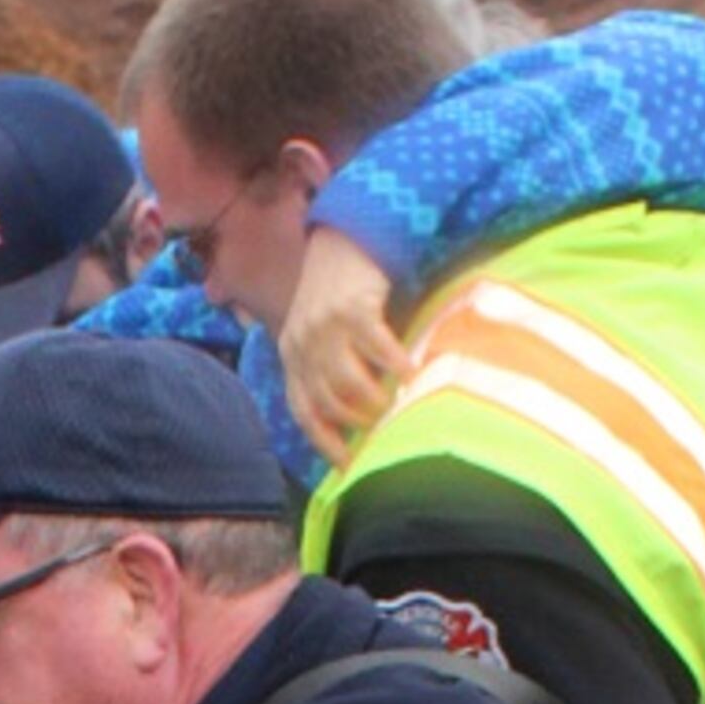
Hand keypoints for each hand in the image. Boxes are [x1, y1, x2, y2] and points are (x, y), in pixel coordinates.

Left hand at [279, 227, 409, 464]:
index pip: (303, 410)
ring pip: (348, 382)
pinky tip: (412, 373)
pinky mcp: (352, 308)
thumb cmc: (339, 293)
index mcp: (292, 354)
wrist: (344, 238)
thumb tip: (358, 415)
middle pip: (327, 401)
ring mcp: (325, 326)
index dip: (324, 441)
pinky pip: (376, 348)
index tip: (348, 465)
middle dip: (356, 422)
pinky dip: (395, 365)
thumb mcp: (320, 332)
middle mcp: (302, 343)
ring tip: (396, 404)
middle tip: (384, 428)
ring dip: (374, 400)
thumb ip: (330, 367)